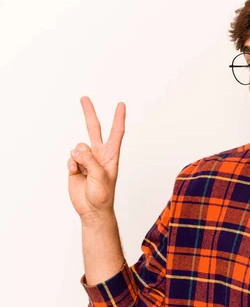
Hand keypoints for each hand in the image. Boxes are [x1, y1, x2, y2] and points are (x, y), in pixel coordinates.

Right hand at [67, 96, 125, 219]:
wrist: (91, 209)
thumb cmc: (102, 195)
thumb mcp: (100, 177)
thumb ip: (90, 160)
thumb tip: (78, 148)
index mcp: (111, 155)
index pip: (116, 132)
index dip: (118, 118)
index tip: (121, 104)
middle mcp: (99, 154)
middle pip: (94, 129)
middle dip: (89, 113)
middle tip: (84, 98)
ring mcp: (87, 159)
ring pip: (78, 147)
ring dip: (78, 157)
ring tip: (82, 171)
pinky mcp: (75, 165)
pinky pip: (70, 157)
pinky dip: (71, 164)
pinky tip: (75, 173)